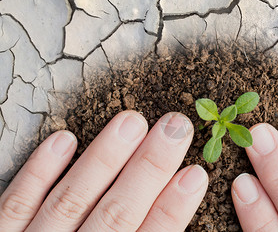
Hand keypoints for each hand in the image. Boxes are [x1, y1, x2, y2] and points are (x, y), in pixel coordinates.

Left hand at [0, 111, 207, 230]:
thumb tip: (173, 218)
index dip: (174, 208)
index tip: (196, 174)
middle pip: (116, 213)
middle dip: (149, 169)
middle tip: (176, 127)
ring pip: (70, 201)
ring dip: (102, 160)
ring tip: (131, 122)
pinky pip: (14, 206)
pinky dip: (38, 174)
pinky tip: (63, 141)